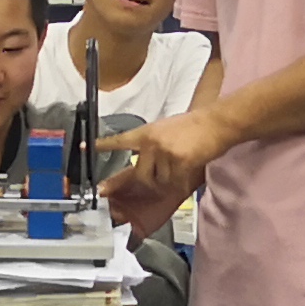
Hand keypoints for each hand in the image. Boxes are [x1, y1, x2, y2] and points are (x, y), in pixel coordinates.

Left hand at [101, 111, 217, 224]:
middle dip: (146, 180)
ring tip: (180, 162)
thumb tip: (141, 166)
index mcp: (146, 133)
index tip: (89, 148)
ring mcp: (164, 153)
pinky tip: (188, 166)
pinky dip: (181, 179)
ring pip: (158, 181)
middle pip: (139, 175)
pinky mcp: (178, 162)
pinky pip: (174, 181)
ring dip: (168, 178)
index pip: (120, 141)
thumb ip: (151, 145)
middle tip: (151, 176)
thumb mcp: (165, 130)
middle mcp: (151, 144)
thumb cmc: (193, 127)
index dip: (104, 145)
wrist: (215, 124)